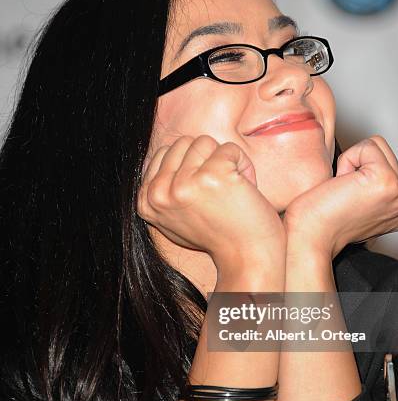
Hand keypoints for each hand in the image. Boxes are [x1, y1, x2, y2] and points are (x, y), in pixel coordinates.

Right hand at [137, 135, 285, 267]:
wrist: (248, 257)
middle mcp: (159, 194)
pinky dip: (243, 165)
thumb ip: (165, 189)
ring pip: (205, 142)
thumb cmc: (219, 236)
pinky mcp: (211, 176)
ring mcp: (183, 185)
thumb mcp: (176, 217)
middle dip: (207, 160)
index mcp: (146, 201)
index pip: (165, 153)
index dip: (192, 167)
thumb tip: (162, 154)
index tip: (203, 197)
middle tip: (219, 193)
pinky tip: (243, 190)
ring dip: (225, 163)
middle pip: (184, 143)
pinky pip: (229, 149)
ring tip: (230, 192)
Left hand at [283, 136, 397, 258]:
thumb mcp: (361, 201)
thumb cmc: (323, 221)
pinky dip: (346, 162)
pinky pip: (365, 146)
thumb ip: (373, 183)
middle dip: (356, 165)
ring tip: (344, 192)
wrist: (311, 236)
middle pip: (383, 150)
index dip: (359, 171)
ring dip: (350, 165)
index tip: (349, 199)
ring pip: (375, 146)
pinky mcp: (385, 180)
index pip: (386, 160)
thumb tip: (366, 160)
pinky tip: (342, 187)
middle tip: (344, 195)